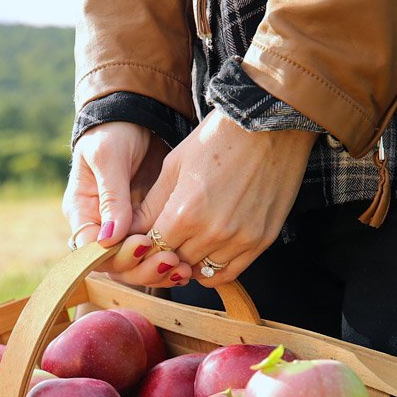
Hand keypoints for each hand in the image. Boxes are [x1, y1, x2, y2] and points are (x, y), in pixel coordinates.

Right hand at [63, 122, 191, 286]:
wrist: (139, 116)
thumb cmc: (115, 130)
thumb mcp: (108, 156)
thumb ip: (111, 197)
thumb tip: (110, 239)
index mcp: (82, 212)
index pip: (91, 251)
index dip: (115, 256)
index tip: (142, 245)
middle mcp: (101, 229)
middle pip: (116, 267)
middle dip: (142, 269)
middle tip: (169, 259)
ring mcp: (125, 232)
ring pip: (137, 268)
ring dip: (158, 272)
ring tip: (182, 266)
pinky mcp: (148, 231)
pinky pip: (155, 257)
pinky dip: (169, 265)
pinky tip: (187, 265)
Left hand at [131, 108, 317, 285]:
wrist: (270, 123)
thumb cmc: (217, 139)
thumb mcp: (173, 167)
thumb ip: (151, 206)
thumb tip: (126, 232)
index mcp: (184, 213)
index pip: (152, 248)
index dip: (145, 244)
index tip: (145, 237)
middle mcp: (212, 233)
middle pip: (175, 262)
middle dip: (165, 253)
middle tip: (165, 241)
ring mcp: (239, 240)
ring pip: (200, 272)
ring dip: (189, 263)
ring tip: (186, 245)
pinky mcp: (261, 241)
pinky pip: (229, 273)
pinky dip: (213, 270)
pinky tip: (205, 257)